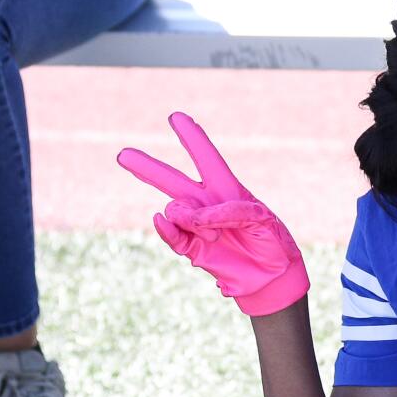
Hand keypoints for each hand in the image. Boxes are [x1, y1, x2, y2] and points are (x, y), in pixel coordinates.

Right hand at [117, 112, 308, 316]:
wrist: (272, 279)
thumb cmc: (273, 243)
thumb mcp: (261, 220)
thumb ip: (227, 211)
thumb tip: (189, 216)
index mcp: (228, 188)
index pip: (206, 158)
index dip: (192, 138)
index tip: (176, 117)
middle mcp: (207, 203)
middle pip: (171, 180)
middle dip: (147, 167)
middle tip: (123, 155)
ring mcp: (196, 226)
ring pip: (172, 208)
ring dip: (188, 219)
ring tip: (214, 236)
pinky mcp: (192, 249)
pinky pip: (172, 236)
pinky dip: (166, 229)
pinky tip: (160, 220)